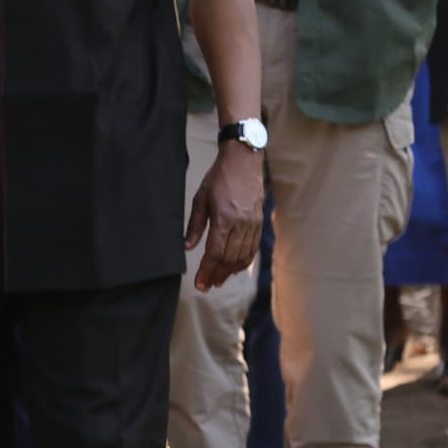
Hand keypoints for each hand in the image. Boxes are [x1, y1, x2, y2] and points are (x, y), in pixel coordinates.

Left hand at [186, 139, 262, 291]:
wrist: (243, 161)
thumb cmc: (219, 178)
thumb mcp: (201, 198)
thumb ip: (195, 225)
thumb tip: (187, 248)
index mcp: (224, 218)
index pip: (215, 253)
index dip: (207, 271)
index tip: (199, 283)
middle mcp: (241, 224)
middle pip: (229, 259)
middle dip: (217, 275)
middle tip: (207, 286)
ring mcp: (253, 224)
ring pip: (243, 256)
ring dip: (230, 272)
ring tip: (219, 280)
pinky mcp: (259, 222)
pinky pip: (253, 248)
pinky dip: (244, 261)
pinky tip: (235, 268)